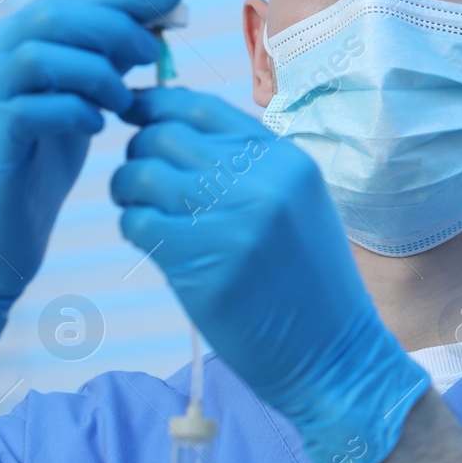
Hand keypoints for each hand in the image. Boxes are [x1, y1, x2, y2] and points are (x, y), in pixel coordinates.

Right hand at [0, 0, 179, 344]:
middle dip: (114, 26)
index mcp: (8, 44)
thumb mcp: (77, 103)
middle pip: (51, 14)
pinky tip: (96, 127)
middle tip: (152, 52)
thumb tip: (150, 26)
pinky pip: (32, 109)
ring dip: (96, 72)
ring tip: (123, 100)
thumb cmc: (35, 170)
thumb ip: (103, 63)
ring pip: (40, 55)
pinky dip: (75, 112)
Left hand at [110, 86, 428, 462]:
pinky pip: (137, 221)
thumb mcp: (296, 204)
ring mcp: (230, 219)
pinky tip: (149, 242)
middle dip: (139, 152)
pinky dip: (132, 226)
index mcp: (283, 159)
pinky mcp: (202, 262)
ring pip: (142, 173)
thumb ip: (248, 166)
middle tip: (141, 180)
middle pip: (164, 135)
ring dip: (127, 188)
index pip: (200, 106)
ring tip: (139, 208)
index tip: (139, 119)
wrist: (334, 356)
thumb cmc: (308, 283)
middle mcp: (259, 179)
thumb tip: (174, 132)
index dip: (157, 106)